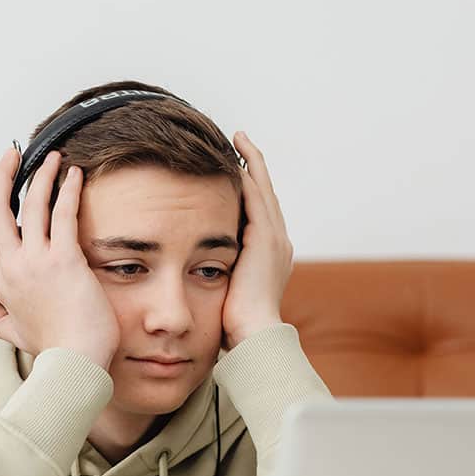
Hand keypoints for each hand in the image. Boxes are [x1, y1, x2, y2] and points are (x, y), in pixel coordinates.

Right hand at [0, 147, 119, 367]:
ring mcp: (36, 262)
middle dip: (0, 176)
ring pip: (29, 204)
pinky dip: (67, 189)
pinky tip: (75, 175)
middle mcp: (11, 268)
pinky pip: (62, 213)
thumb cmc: (52, 351)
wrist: (73, 366)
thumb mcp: (12, 334)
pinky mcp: (65, 260)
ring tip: (53, 157)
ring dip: (40, 174)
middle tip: (12, 156)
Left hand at [222, 131, 293, 349]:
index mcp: (270, 256)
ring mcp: (275, 239)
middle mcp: (278, 242)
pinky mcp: (265, 238)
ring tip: (239, 139)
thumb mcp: (226, 292)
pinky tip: (235, 159)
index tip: (236, 170)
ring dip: (251, 162)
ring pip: (263, 189)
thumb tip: (196, 273)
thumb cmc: (235, 325)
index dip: (250, 188)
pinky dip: (248, 176)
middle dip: (254, 166)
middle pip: (265, 193)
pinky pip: (256, 198)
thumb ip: (218, 275)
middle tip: (242, 141)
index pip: (259, 212)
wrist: (254, 335)